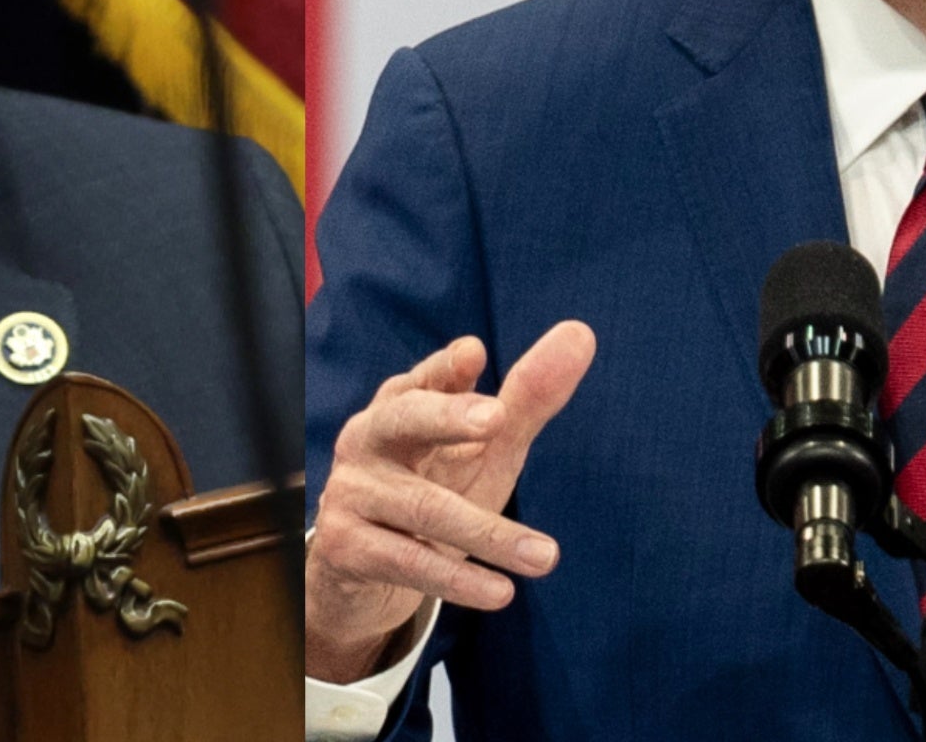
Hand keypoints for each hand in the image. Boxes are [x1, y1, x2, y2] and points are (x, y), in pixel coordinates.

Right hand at [306, 320, 595, 682]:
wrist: (361, 569)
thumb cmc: (431, 489)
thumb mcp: (483, 447)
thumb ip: (527, 397)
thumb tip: (580, 333)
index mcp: (400, 405)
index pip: (423, 378)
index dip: (446, 367)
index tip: (474, 354)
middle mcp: (368, 438)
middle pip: (404, 419)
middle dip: (448, 416)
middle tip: (497, 419)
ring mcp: (352, 492)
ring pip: (423, 507)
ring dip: (488, 534)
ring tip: (546, 556)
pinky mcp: (345, 546)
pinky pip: (407, 562)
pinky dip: (457, 578)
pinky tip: (500, 592)